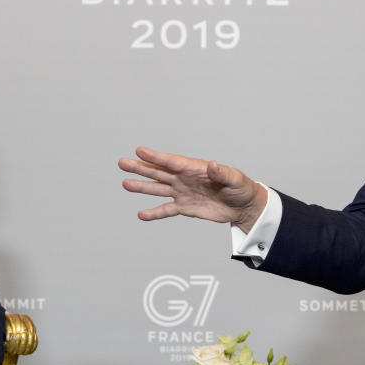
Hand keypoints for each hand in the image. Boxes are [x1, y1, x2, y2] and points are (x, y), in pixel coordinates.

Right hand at [119, 146, 267, 231]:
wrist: (243, 206)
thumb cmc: (241, 188)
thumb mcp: (234, 179)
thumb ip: (221, 173)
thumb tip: (212, 165)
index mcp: (194, 168)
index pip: (172, 161)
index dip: (156, 157)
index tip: (140, 150)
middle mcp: (184, 178)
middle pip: (159, 172)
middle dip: (141, 168)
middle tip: (122, 162)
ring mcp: (183, 192)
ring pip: (158, 189)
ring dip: (142, 187)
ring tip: (125, 184)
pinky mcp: (185, 207)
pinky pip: (166, 210)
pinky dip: (154, 213)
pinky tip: (141, 214)